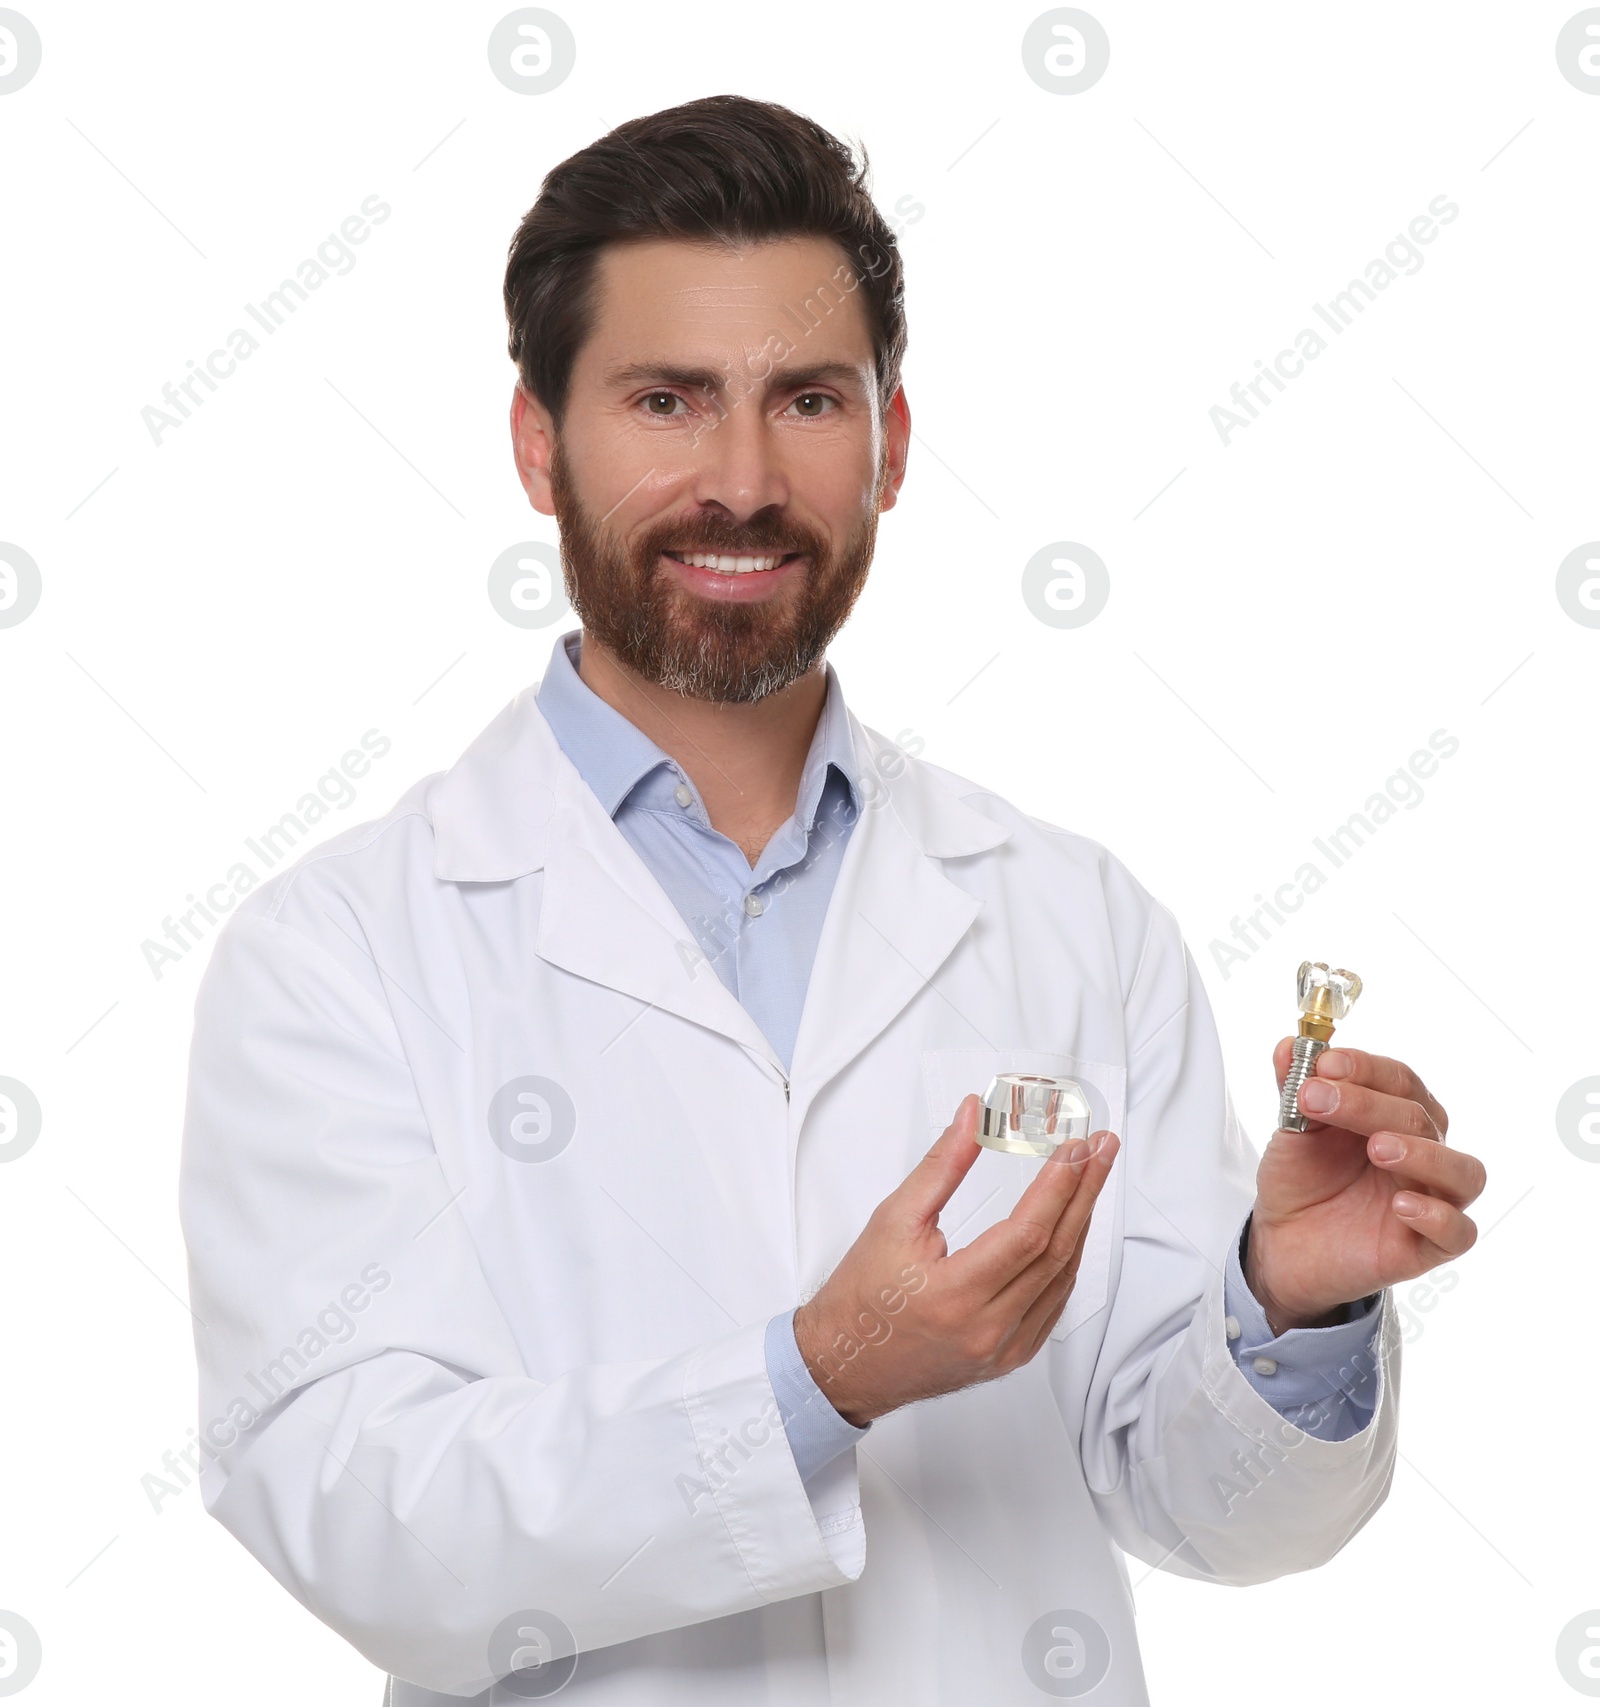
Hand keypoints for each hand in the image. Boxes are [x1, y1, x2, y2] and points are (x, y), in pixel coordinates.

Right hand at [792, 1095, 1117, 1426]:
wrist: (846, 1363)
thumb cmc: (862, 1296)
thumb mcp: (893, 1219)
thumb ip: (941, 1166)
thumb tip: (973, 1117)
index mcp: (955, 1296)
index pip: (1027, 1234)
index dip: (1057, 1186)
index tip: (1076, 1148)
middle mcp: (988, 1330)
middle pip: (1055, 1252)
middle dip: (1084, 1193)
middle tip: (1101, 1150)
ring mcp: (1005, 1349)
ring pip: (1062, 1279)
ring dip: (1080, 1224)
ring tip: (1091, 1179)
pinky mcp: (1011, 1357)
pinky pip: (1053, 1304)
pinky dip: (1066, 1262)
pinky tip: (1071, 1229)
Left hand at [1246, 1042, 1485, 1333]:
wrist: (1281, 1243)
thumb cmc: (1301, 1181)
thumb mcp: (1292, 1130)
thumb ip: (1295, 1088)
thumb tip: (1290, 1044)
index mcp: (1395, 1116)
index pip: (1400, 1080)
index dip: (1365, 1067)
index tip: (1325, 1063)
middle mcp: (1423, 1152)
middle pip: (1420, 1118)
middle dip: (1368, 1103)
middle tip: (1318, 1098)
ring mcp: (1431, 1199)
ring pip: (1463, 1173)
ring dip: (1424, 1154)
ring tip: (1379, 1147)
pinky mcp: (1427, 1247)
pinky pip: (1458, 1233)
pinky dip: (1437, 1216)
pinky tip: (1401, 1204)